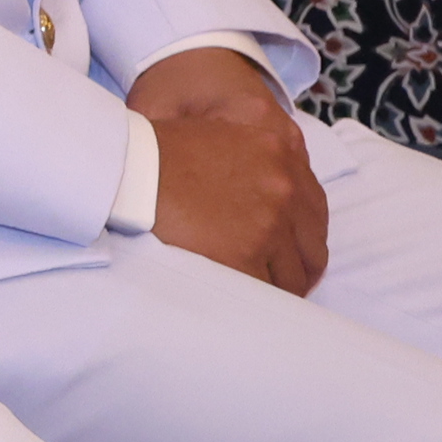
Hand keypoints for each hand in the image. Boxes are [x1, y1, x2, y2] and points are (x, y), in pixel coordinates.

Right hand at [132, 50, 326, 296]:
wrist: (127, 167)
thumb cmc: (158, 154)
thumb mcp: (220, 137)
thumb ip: (255, 165)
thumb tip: (261, 201)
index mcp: (281, 152)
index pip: (314, 210)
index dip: (301, 239)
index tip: (288, 255)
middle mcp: (285, 187)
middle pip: (312, 248)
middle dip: (297, 270)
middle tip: (276, 285)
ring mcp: (269, 223)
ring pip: (292, 277)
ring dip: (276, 289)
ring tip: (254, 299)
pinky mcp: (245, 253)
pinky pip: (264, 292)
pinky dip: (255, 301)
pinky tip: (240, 304)